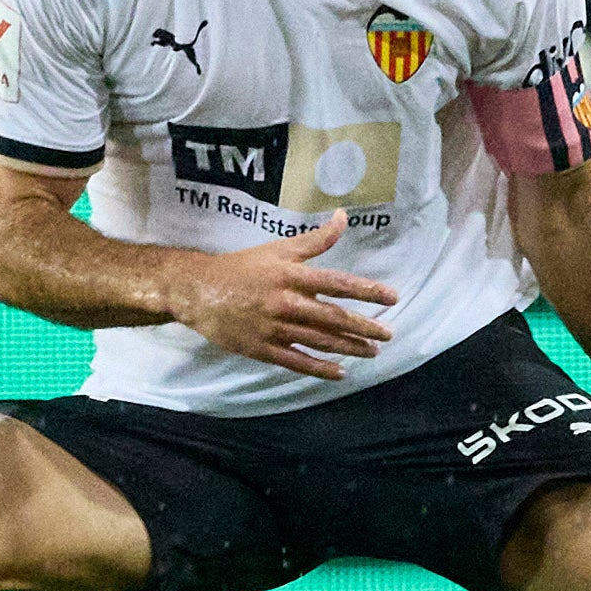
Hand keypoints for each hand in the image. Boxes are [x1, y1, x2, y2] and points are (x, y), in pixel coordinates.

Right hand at [168, 211, 399, 380]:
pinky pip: (297, 361)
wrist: (198, 291)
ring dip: (349, 347)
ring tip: (372, 352)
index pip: (337, 283)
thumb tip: (343, 217)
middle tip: (388, 335)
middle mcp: (286, 302)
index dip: (367, 291)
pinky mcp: (262, 348)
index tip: (392, 298)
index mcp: (291, 275)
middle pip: (333, 317)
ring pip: (319, 340)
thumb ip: (315, 239)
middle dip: (364, 327)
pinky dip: (320, 368)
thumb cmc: (241, 267)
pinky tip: (340, 373)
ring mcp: (274, 328)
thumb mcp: (278, 248)